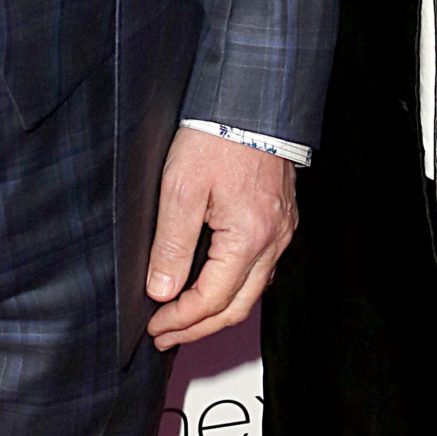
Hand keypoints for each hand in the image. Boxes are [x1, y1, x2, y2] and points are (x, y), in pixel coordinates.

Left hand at [146, 130, 297, 349]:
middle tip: (166, 336)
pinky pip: (261, 268)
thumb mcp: (180, 189)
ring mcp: (282, 231)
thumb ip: (171, 246)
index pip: (211, 300)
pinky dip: (235, 287)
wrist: (251, 99)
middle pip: (237, 306)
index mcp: (249, 238)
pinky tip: (214, 285)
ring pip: (252, 291)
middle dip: (199, 327)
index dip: (180, 319)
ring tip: (184, 318)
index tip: (154, 325)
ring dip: (217, 310)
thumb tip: (162, 291)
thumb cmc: (218, 135)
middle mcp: (273, 241)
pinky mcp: (281, 219)